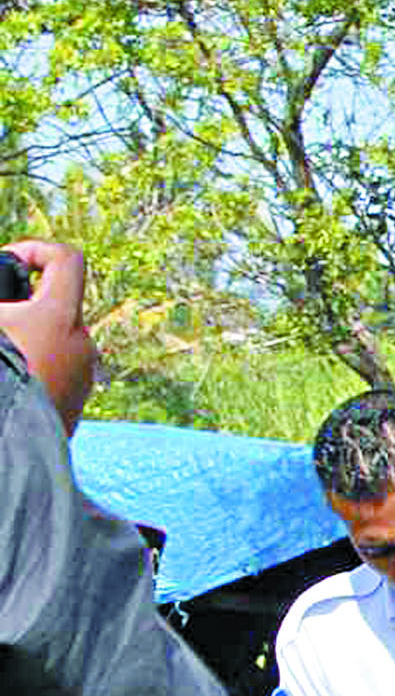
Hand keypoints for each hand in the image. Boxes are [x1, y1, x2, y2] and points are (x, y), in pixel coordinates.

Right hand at [0, 241, 96, 429]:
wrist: (14, 446)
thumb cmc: (0, 376)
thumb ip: (0, 305)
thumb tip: (4, 311)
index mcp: (60, 316)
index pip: (67, 260)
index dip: (36, 250)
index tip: (8, 264)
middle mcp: (82, 341)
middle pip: (53, 304)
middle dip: (18, 305)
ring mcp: (84, 373)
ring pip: (52, 340)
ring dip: (24, 339)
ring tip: (2, 357)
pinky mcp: (78, 401)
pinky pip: (55, 370)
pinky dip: (32, 366)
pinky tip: (11, 381)